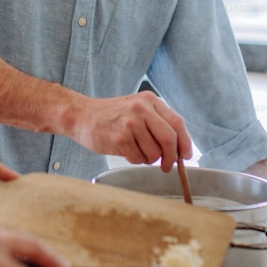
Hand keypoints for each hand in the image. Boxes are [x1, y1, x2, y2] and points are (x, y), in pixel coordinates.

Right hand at [68, 91, 191, 169]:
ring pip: (154, 152)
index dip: (185, 142)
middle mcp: (141, 109)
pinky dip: (135, 160)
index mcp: (149, 100)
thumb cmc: (110, 116)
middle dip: (170, 158)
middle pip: (169, 139)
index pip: (177, 123)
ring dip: (148, 159)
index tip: (185, 156)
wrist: (81, 115)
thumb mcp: (137, 109)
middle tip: (166, 166)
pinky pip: (138, 158)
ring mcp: (130, 123)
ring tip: (136, 151)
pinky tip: (125, 151)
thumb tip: (178, 148)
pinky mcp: (120, 137)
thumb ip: (157, 123)